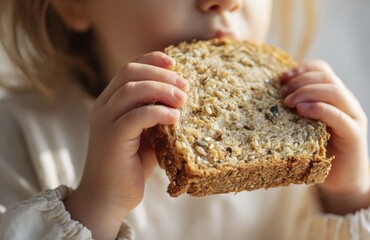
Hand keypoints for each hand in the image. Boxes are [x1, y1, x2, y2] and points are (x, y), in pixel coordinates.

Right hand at [64, 52, 187, 237]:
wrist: (109, 197)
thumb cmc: (132, 165)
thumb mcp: (148, 133)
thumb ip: (157, 114)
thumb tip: (183, 98)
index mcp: (110, 101)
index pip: (129, 68)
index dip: (151, 60)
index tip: (174, 63)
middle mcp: (103, 106)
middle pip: (130, 73)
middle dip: (161, 74)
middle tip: (185, 86)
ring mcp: (105, 121)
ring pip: (132, 90)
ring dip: (162, 90)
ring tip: (183, 99)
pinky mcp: (112, 138)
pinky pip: (137, 116)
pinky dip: (159, 112)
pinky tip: (175, 117)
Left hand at [281, 60, 369, 214]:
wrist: (343, 181)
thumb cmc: (319, 153)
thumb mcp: (305, 127)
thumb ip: (298, 111)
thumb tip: (271, 98)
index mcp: (336, 98)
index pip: (323, 71)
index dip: (302, 70)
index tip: (282, 78)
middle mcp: (348, 104)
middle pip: (327, 78)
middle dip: (302, 81)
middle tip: (283, 94)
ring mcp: (354, 117)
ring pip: (335, 92)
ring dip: (308, 92)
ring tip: (288, 102)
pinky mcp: (354, 134)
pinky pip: (338, 115)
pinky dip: (319, 108)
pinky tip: (302, 110)